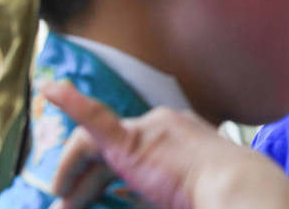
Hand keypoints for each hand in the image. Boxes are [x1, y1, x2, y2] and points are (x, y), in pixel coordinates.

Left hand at [42, 81, 288, 208]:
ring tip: (62, 198)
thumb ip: (155, 190)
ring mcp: (149, 128)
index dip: (110, 175)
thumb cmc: (221, 194)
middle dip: (88, 179)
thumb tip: (126, 194)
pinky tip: (52, 92)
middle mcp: (163, 124)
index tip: (103, 197)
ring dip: (72, 170)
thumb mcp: (185, 190)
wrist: (236, 188)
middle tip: (70, 203)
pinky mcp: (132, 142)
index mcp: (180, 135)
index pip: (133, 148)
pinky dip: (72, 103)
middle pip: (110, 147)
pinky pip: (94, 120)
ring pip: (94, 144)